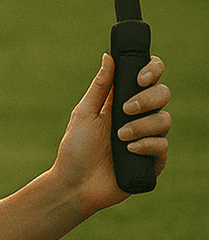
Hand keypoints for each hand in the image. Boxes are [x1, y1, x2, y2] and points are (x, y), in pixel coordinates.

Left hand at [54, 53, 170, 213]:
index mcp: (122, 102)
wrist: (75, 183)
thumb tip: (109, 56)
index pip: (147, 78)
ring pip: (164, 119)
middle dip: (147, 98)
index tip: (140, 76)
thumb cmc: (76, 148)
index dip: (152, 70)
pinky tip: (129, 149)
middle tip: (126, 108)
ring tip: (119, 137)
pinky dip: (146, 144)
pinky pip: (162, 145)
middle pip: (162, 94)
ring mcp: (148, 138)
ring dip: (141, 125)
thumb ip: (100, 86)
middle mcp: (139, 117)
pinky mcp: (153, 161)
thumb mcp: (84, 113)